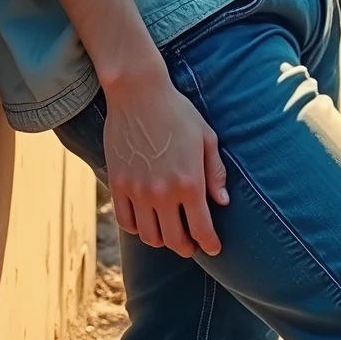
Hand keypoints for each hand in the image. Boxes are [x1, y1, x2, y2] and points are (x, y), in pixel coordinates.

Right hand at [103, 61, 228, 256]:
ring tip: (169, 231)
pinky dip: (138, 228)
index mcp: (189, 182)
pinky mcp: (118, 184)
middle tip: (192, 244)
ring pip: (150, 237)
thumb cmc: (177, 111)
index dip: (210, 244)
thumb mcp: (205, 136)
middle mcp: (163, 192)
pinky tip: (146, 219)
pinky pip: (126, 222)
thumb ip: (215, 172)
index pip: (202, 230)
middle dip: (187, 247)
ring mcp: (137, 190)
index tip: (213, 248)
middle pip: (175, 241)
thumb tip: (222, 202)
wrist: (138, 91)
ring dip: (162, 240)